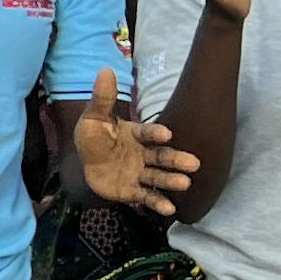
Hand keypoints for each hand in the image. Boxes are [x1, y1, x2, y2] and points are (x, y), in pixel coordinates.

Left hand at [68, 67, 194, 212]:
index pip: (147, 133)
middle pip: (161, 156)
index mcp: (135, 135)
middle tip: (194, 163)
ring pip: (158, 177)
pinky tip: (170, 209)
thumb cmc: (94, 137)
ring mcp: (140, 173)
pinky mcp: (134, 191)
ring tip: (185, 183)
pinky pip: (147, 197)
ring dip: (171, 181)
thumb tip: (105, 70)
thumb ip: (102, 99)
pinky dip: (158, 203)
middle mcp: (143, 154)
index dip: (156, 133)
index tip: (167, 134)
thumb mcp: (93, 118)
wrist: (86, 163)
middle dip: (175, 160)